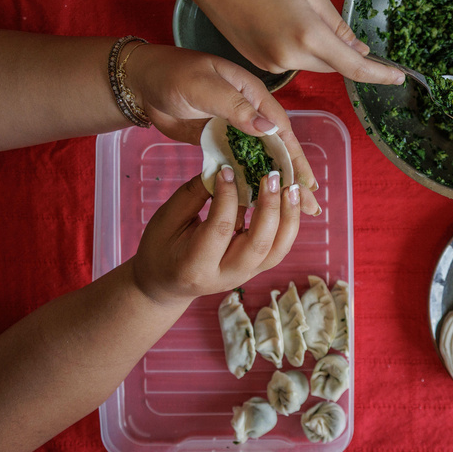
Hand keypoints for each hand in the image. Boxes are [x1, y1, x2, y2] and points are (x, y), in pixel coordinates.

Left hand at [127, 44, 321, 214]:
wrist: (139, 82)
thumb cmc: (172, 75)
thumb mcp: (204, 87)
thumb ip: (235, 107)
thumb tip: (269, 128)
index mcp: (252, 95)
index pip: (281, 130)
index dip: (295, 157)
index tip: (308, 183)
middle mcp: (248, 114)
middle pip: (277, 149)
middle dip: (294, 178)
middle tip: (311, 206)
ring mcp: (233, 130)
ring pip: (260, 160)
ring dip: (275, 184)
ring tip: (294, 212)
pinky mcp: (217, 142)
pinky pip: (238, 165)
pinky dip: (250, 181)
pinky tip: (260, 201)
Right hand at [132, 170, 299, 305]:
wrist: (167, 284)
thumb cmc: (161, 249)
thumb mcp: (166, 220)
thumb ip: (194, 194)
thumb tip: (224, 166)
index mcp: (196, 266)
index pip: (220, 228)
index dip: (227, 196)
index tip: (229, 169)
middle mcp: (226, 276)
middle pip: (258, 244)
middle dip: (269, 207)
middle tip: (271, 175)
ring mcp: (246, 275)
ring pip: (278, 249)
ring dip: (288, 216)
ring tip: (291, 187)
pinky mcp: (257, 269)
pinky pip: (280, 248)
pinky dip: (288, 223)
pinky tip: (289, 199)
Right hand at [191, 0, 404, 85]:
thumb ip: (338, 26)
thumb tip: (359, 50)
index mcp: (309, 36)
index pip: (354, 66)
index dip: (380, 74)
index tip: (399, 77)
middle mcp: (291, 57)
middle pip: (333, 66)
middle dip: (343, 52)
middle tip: (332, 23)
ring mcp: (273, 64)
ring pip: (313, 64)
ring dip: (318, 49)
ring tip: (295, 14)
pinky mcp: (261, 64)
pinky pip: (293, 62)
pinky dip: (298, 49)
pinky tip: (281, 23)